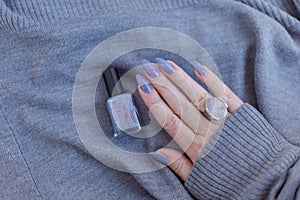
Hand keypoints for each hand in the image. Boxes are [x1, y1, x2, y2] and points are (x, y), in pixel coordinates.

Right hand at [136, 58, 243, 180]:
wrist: (266, 180)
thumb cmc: (229, 181)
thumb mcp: (198, 179)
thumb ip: (177, 165)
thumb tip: (156, 153)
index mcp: (196, 147)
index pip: (169, 120)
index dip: (154, 101)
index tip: (142, 86)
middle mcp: (208, 130)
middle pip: (180, 103)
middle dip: (162, 84)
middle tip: (148, 67)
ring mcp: (225, 119)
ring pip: (198, 95)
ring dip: (180, 78)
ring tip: (165, 64)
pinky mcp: (241, 113)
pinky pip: (225, 93)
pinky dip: (212, 80)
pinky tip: (198, 67)